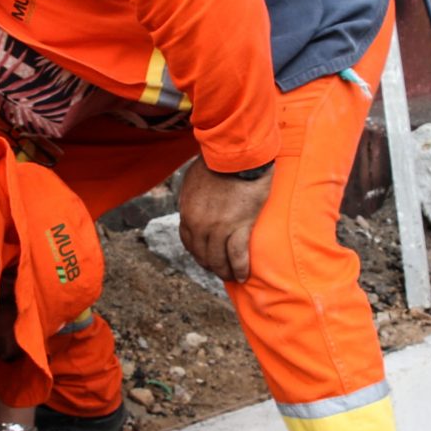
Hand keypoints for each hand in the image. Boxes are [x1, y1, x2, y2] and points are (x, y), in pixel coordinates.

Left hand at [177, 159, 270, 282]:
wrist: (235, 154)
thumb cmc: (216, 161)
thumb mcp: (193, 180)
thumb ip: (192, 198)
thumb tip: (194, 208)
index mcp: (187, 213)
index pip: (188, 242)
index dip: (198, 253)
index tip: (206, 258)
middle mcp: (199, 225)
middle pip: (203, 255)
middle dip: (211, 266)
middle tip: (220, 271)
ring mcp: (219, 228)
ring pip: (219, 259)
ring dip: (225, 271)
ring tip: (233, 276)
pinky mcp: (239, 227)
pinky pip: (237, 256)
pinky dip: (240, 268)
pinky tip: (243, 275)